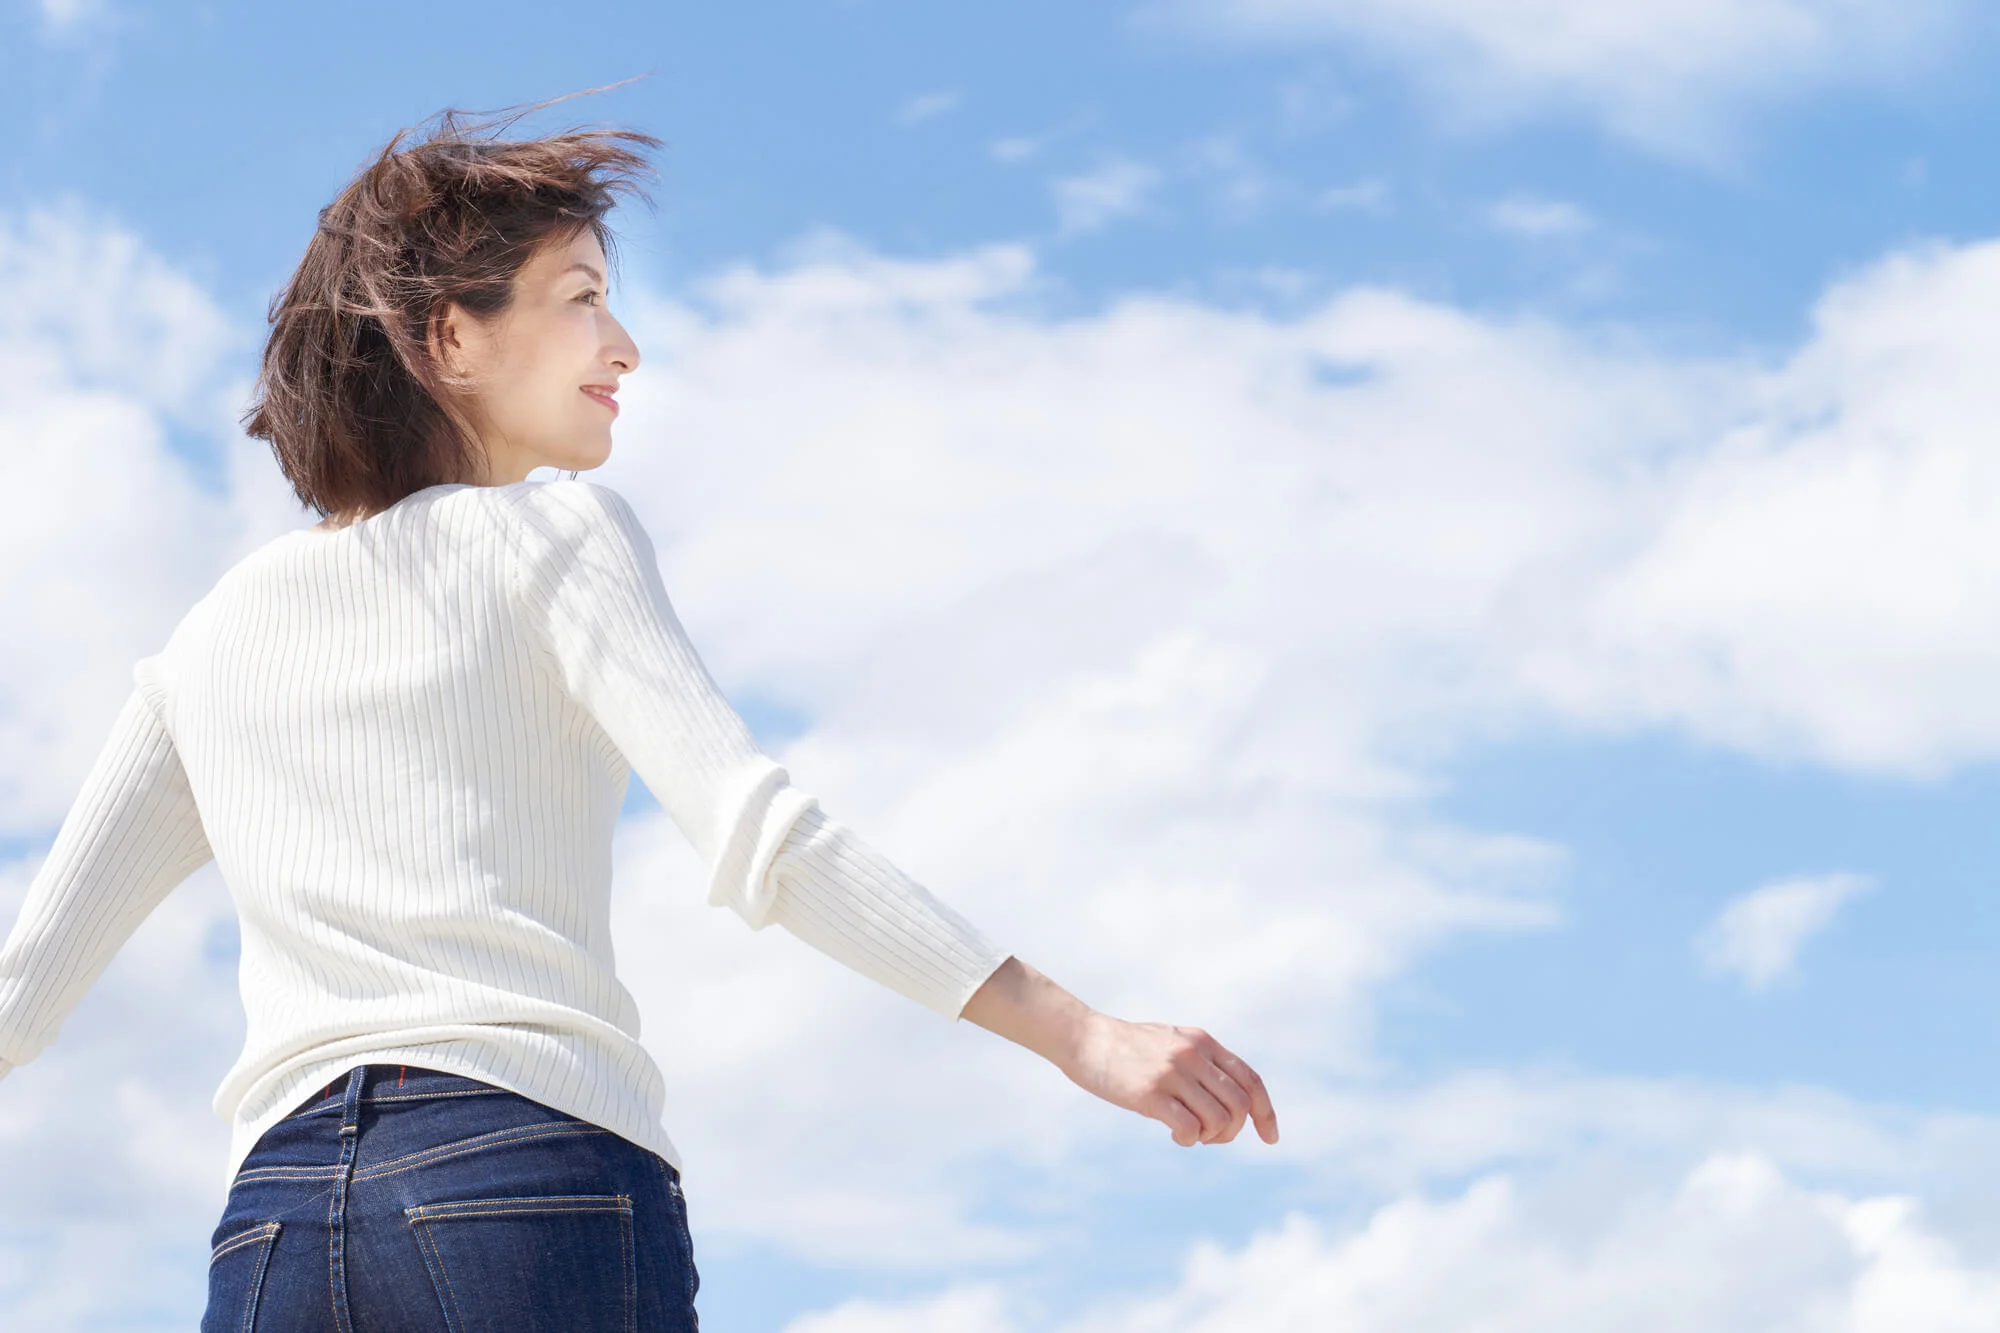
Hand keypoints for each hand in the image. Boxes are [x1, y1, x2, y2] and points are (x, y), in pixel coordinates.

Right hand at [961, 956, 1278, 1147]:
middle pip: (1239, 1105)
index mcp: (1203, 1041)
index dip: (1266, 1112)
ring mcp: (1172, 1073)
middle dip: (1233, 1131)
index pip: (1251, 1080)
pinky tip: (1174, 1134)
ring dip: (1210, 1137)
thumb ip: (1200, 1060)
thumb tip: (1228, 1097)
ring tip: (1190, 1133)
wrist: (1083, 1038)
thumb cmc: (1126, 1046)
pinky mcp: (1150, 1093)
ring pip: (1219, 1120)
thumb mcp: (1171, 1040)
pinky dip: (1189, 1139)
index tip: (1270, 1137)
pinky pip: (1189, 1128)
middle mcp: (1193, 1054)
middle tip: (1210, 1137)